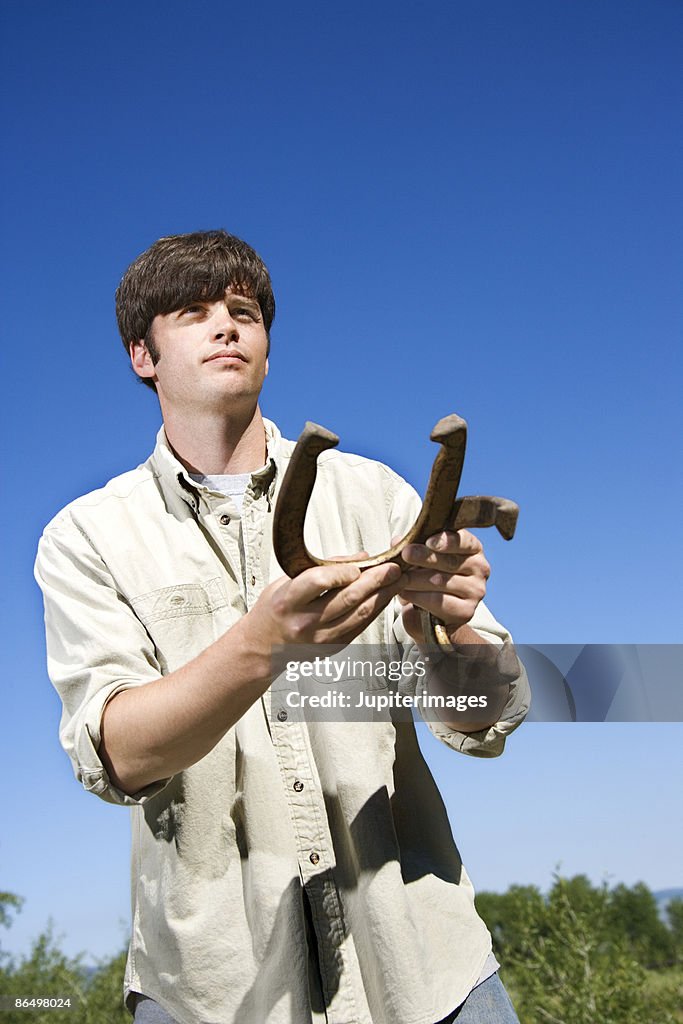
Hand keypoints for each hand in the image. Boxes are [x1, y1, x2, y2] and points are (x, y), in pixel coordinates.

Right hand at [249, 556, 403, 654]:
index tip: (362, 563)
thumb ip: (323, 567)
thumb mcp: (287, 580)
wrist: (263, 645)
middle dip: (376, 581)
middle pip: (347, 599)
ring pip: (360, 614)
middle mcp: (304, 622)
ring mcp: (320, 638)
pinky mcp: (333, 648)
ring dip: (383, 596)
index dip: (344, 571)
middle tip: (394, 568)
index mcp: (288, 601)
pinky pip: (360, 626)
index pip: (320, 581)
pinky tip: (385, 598)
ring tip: (398, 581)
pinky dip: (375, 610)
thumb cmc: (275, 608)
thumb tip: (360, 557)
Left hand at [397, 529, 489, 644]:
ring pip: (442, 582)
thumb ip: (412, 547)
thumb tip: (397, 541)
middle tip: (406, 554)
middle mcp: (480, 568)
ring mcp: (476, 591)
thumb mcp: (420, 558)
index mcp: (472, 548)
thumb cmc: (427, 577)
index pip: (464, 541)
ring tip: (400, 577)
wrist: (429, 612)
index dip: (446, 541)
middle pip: (451, 561)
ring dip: (416, 579)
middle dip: (425, 557)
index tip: (429, 541)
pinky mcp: (467, 611)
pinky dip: (418, 597)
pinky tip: (405, 594)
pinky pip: (439, 602)